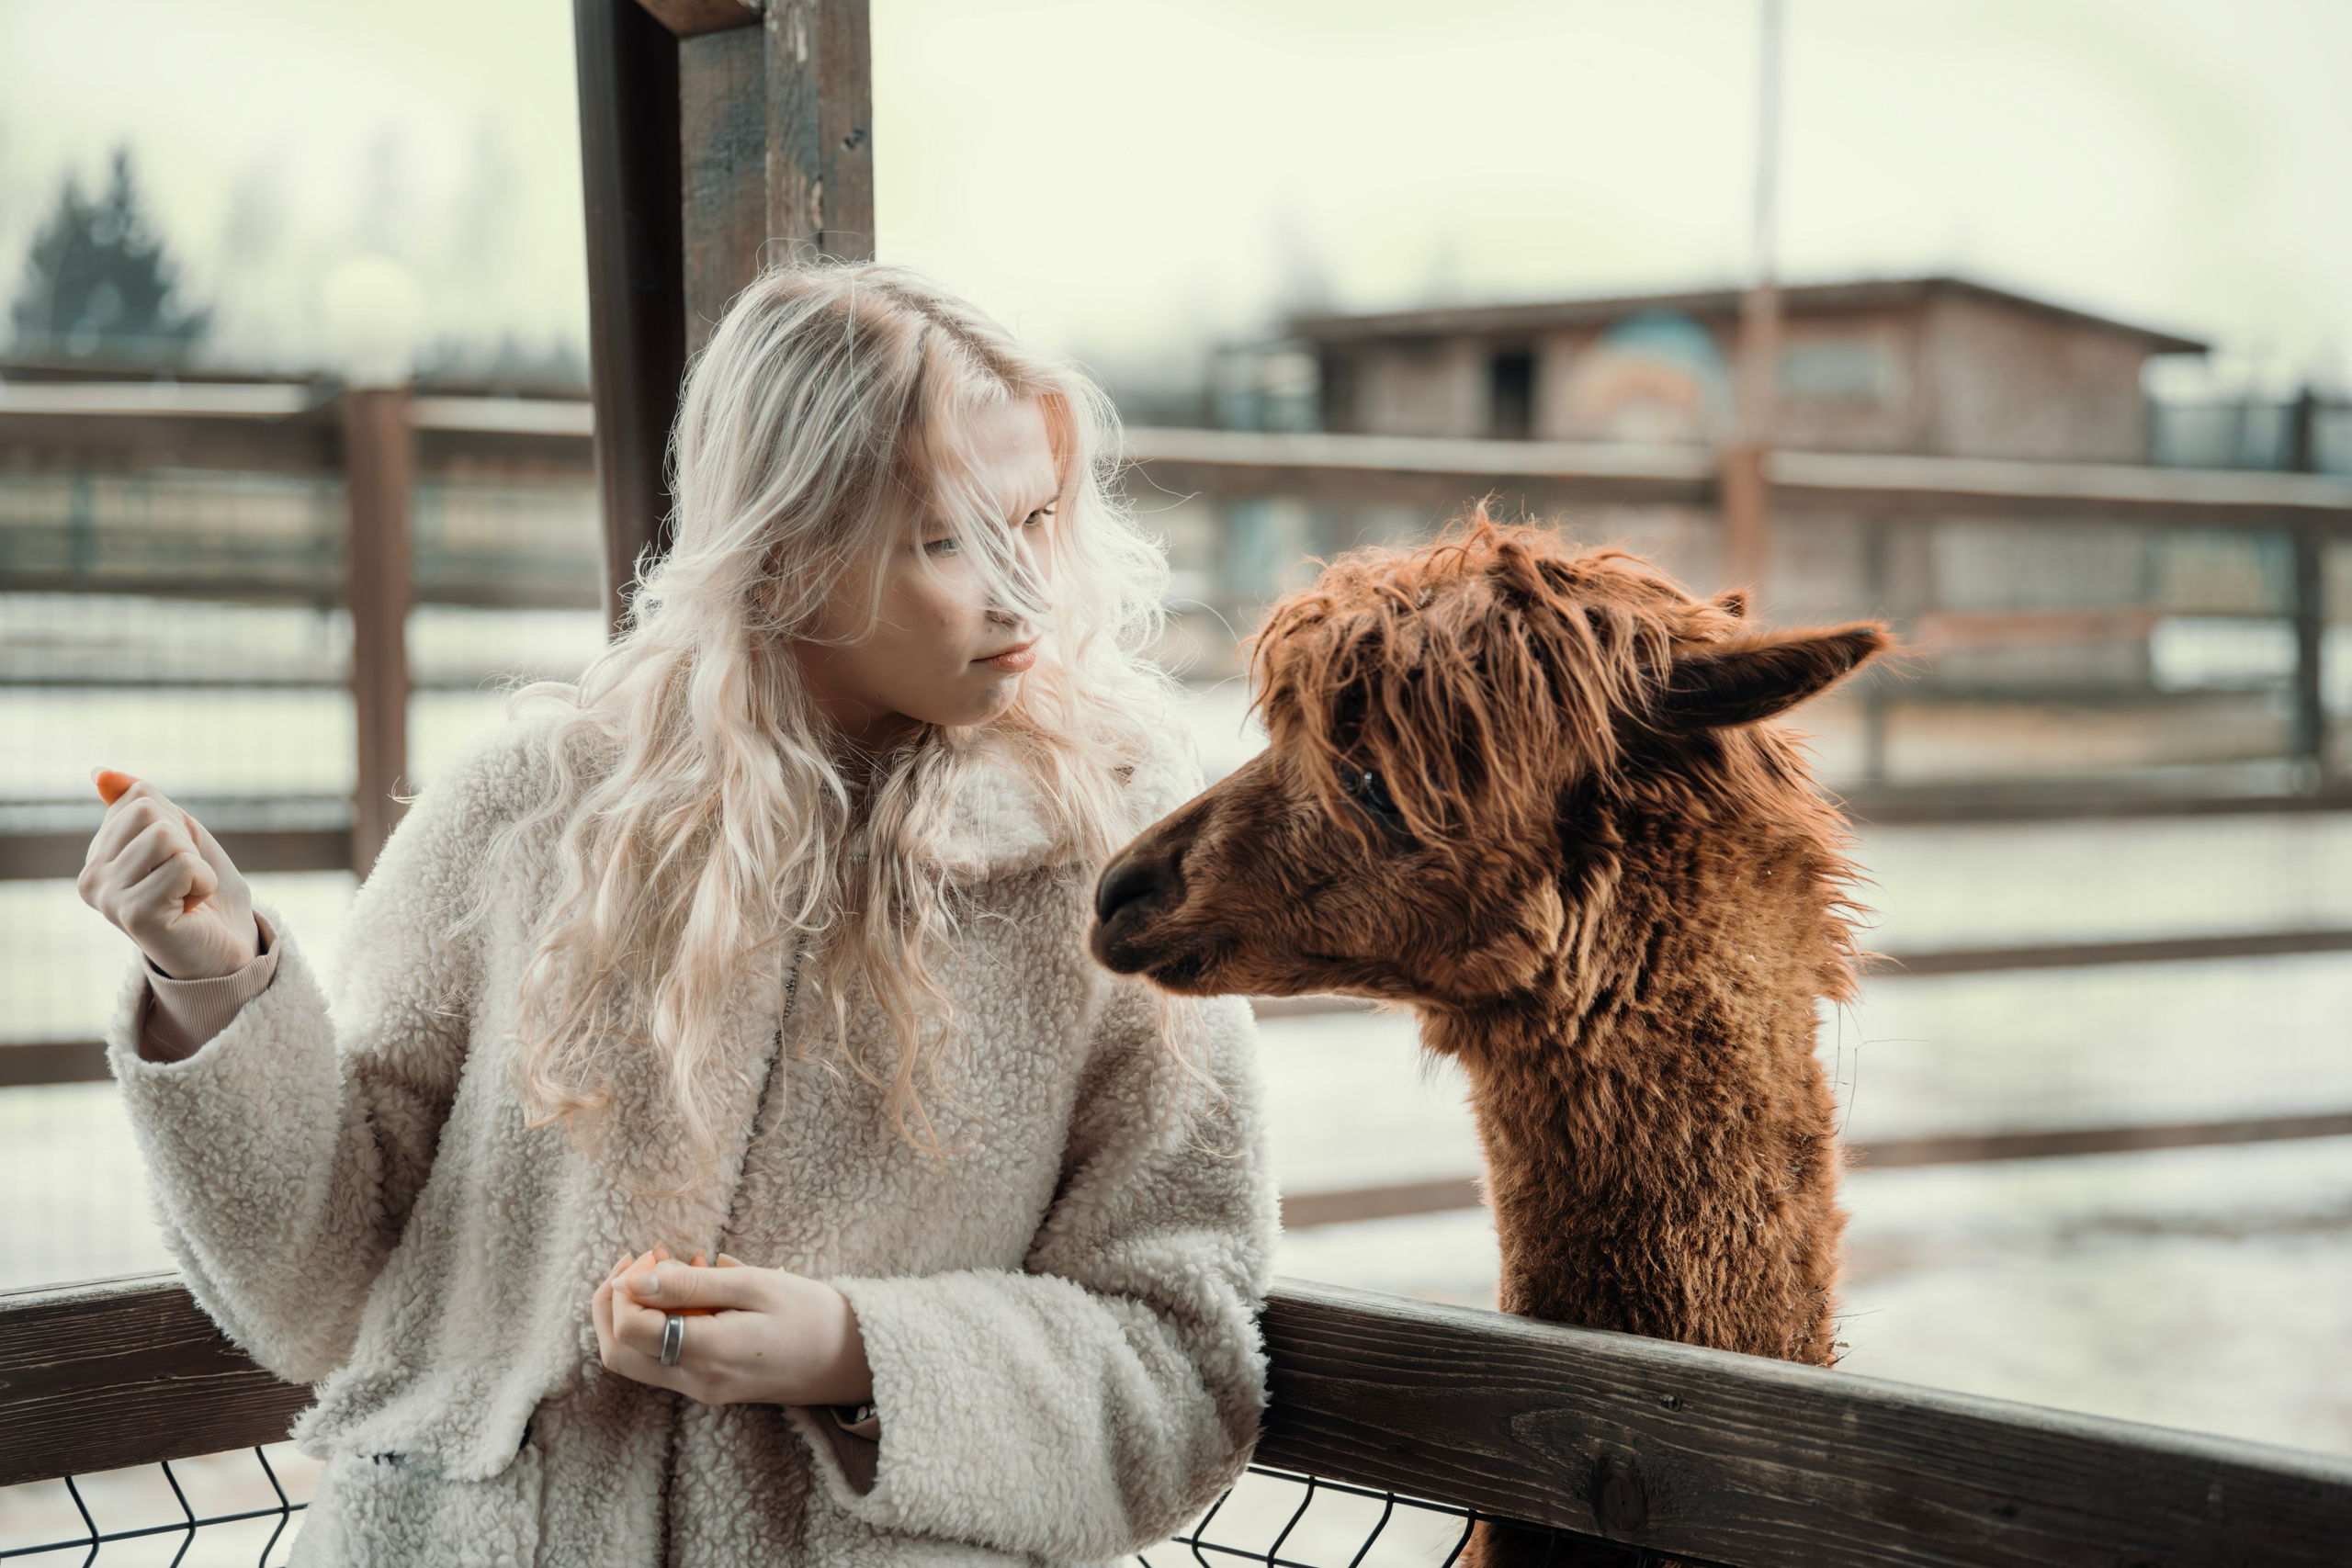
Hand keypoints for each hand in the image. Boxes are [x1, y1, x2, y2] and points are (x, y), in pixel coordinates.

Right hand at [78, 771, 258, 980]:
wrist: (227, 949)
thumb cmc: (203, 892)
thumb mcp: (178, 835)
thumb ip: (141, 802)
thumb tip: (101, 774)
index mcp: (98, 856)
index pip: (138, 798)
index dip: (176, 823)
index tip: (176, 860)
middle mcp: (91, 878)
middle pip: (149, 812)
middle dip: (185, 841)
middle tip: (185, 880)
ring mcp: (109, 898)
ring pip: (166, 837)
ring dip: (196, 863)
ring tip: (187, 894)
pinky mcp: (134, 915)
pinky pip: (183, 867)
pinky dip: (204, 882)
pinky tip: (191, 908)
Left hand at [592, 1245, 872, 1407]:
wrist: (852, 1359)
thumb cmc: (810, 1314)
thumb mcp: (754, 1285)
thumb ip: (693, 1284)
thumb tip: (636, 1278)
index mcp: (708, 1352)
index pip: (630, 1329)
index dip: (623, 1288)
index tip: (650, 1255)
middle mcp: (695, 1380)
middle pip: (618, 1353)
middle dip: (612, 1304)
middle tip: (641, 1262)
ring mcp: (700, 1389)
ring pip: (633, 1362)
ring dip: (630, 1316)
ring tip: (663, 1274)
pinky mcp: (708, 1388)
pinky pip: (660, 1362)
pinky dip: (656, 1328)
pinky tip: (686, 1296)